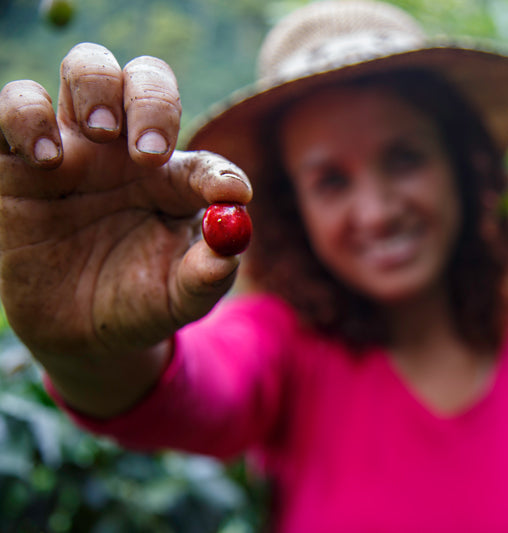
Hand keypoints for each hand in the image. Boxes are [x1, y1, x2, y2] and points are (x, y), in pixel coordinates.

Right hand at [0, 43, 251, 364]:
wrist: (78, 334)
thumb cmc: (141, 302)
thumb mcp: (181, 296)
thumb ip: (209, 272)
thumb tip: (233, 243)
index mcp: (174, 179)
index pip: (204, 158)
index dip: (218, 174)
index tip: (228, 195)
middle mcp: (126, 151)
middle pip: (144, 79)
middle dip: (152, 99)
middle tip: (149, 154)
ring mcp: (72, 149)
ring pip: (84, 67)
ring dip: (95, 84)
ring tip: (97, 133)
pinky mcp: (14, 164)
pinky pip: (6, 110)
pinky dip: (22, 114)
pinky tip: (43, 159)